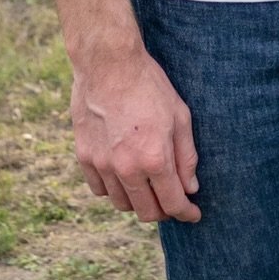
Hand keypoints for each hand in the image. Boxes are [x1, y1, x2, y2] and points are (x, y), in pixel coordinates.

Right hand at [71, 46, 200, 221]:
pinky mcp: (84, 157)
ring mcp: (102, 165)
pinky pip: (100, 189)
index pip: (172, 203)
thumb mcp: (180, 116)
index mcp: (155, 159)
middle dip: (164, 212)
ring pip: (121, 204)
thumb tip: (190, 188)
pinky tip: (124, 176)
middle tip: (172, 201)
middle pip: (146, 212)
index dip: (186, 213)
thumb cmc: (150, 86)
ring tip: (149, 186)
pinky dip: (114, 189)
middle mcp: (126, 168)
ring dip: (138, 202)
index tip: (193, 214)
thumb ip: (186, 157)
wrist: (108, 64)